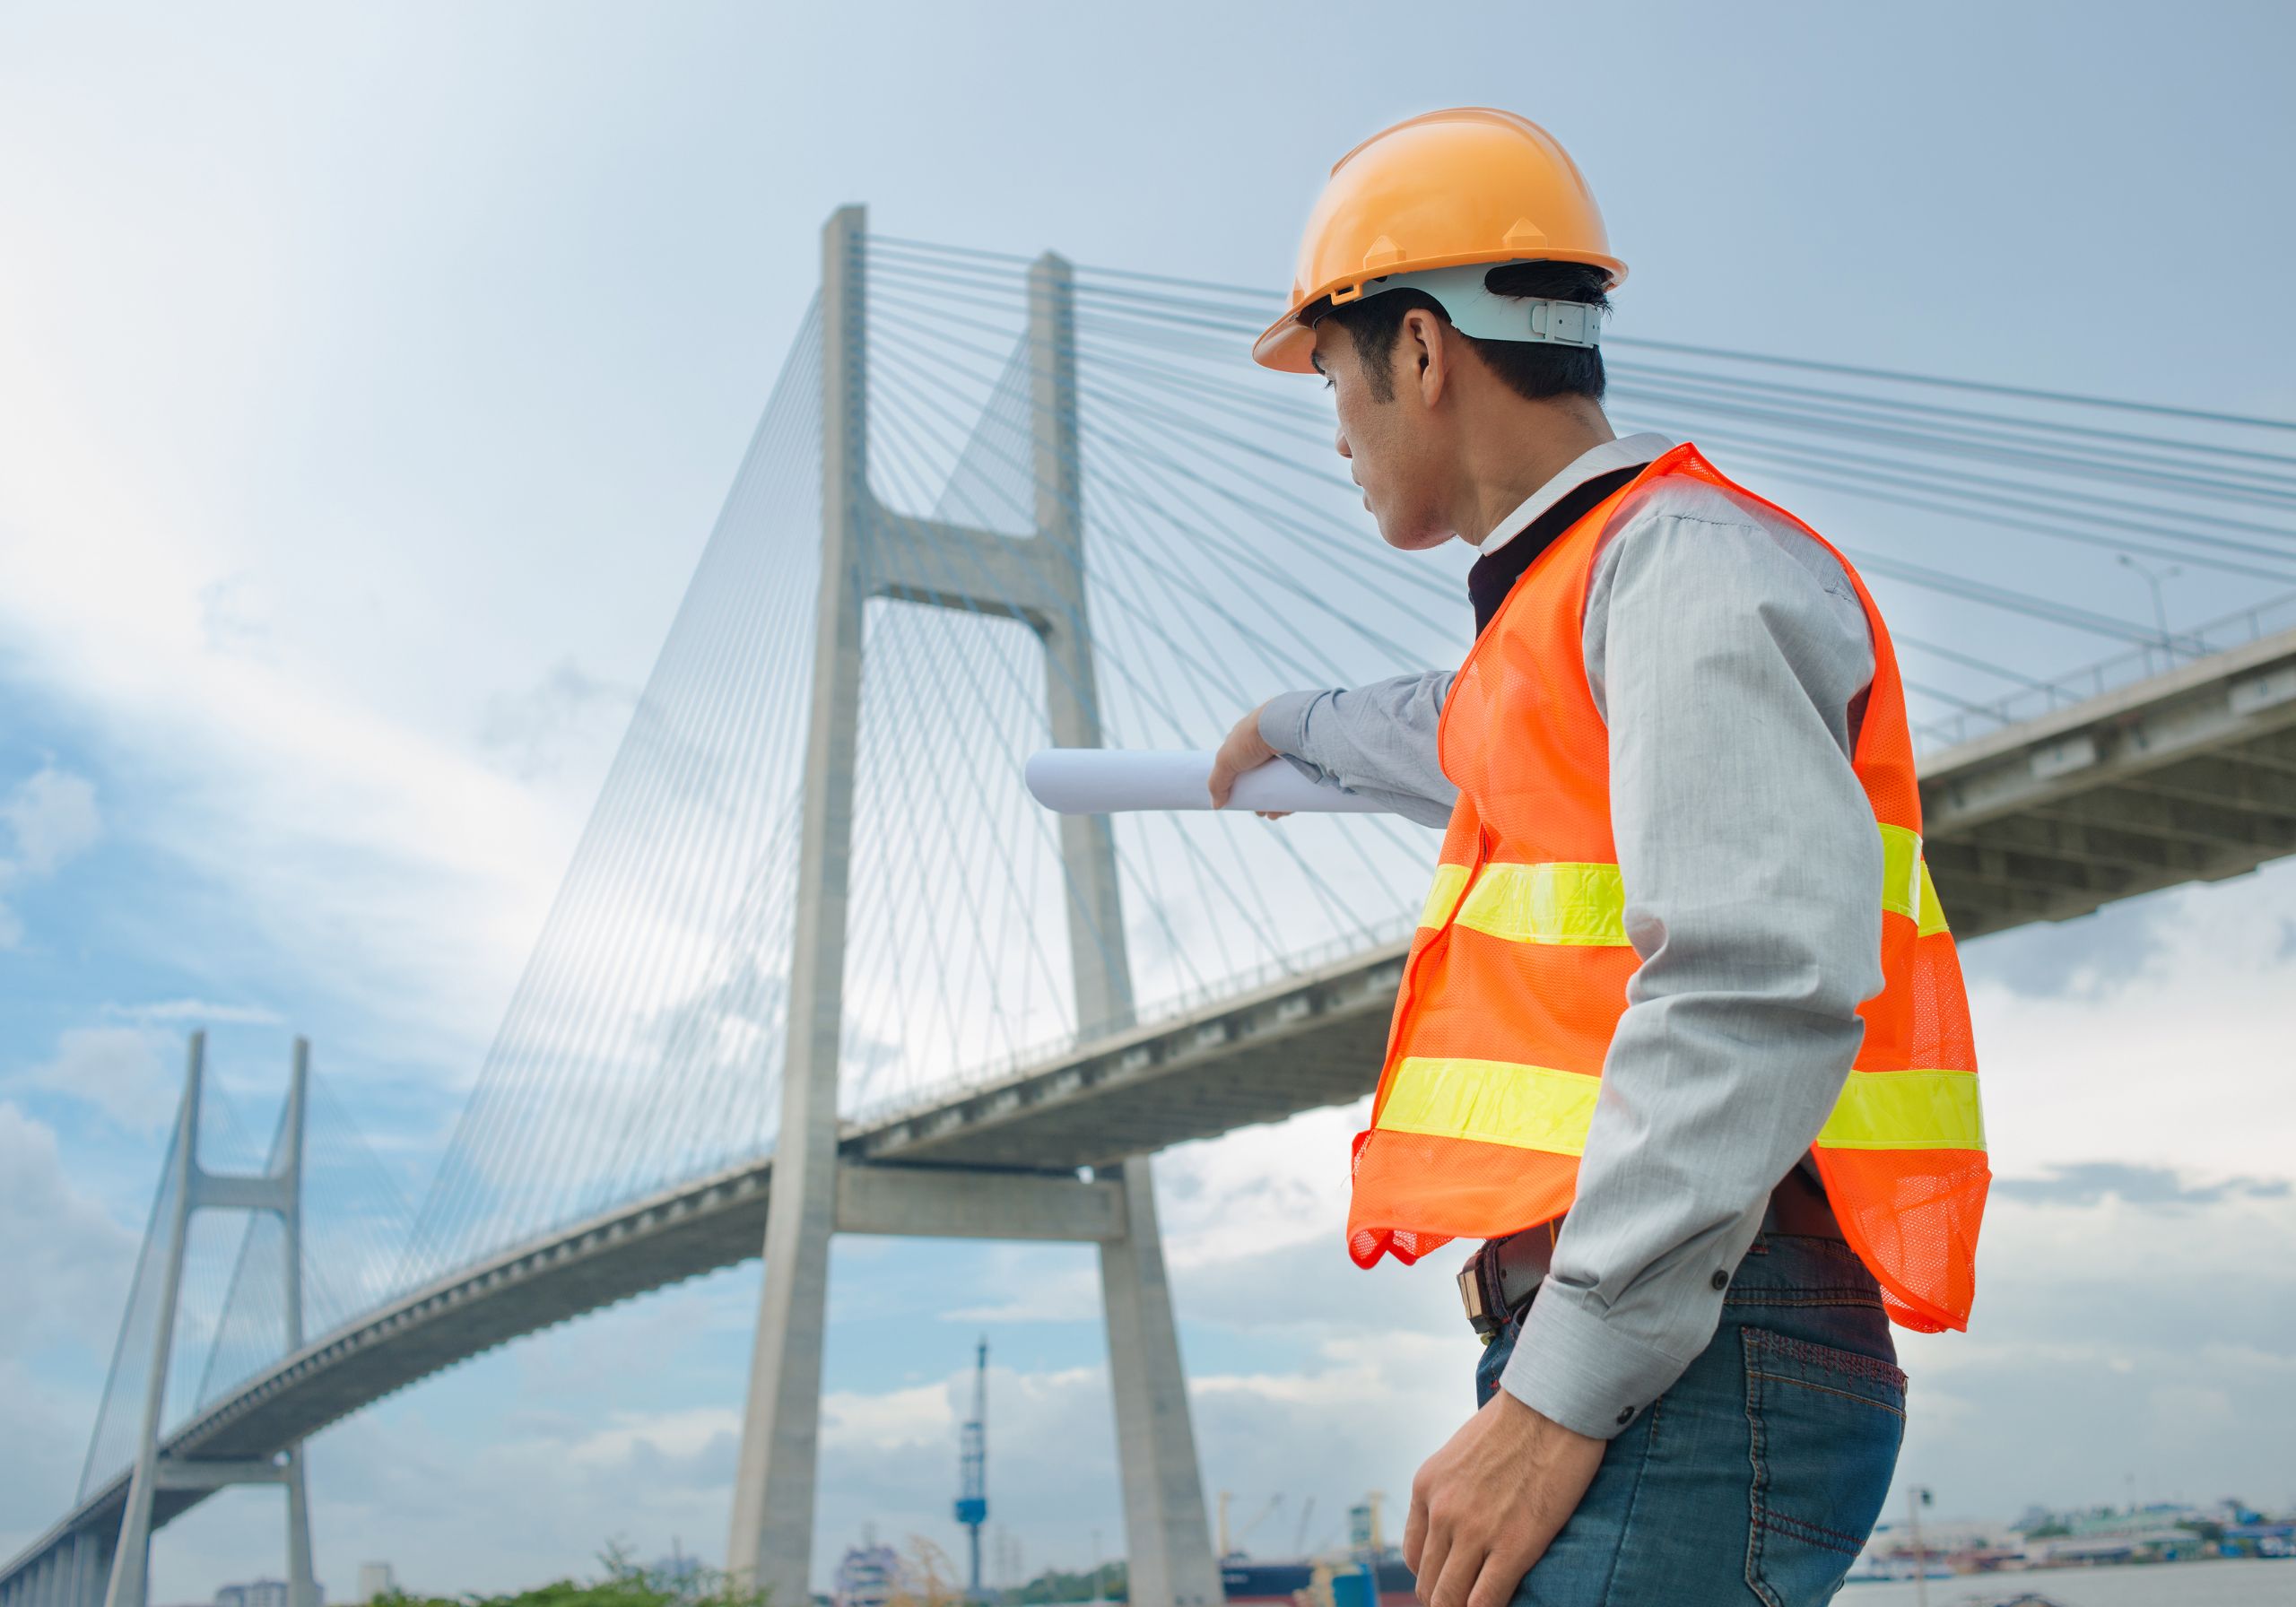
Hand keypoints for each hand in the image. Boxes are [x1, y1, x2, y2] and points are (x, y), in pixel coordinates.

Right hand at [1207, 704, 1290, 817]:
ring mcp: (1285, 751)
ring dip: (1278, 801)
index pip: (1243, 767)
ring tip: (1277, 814)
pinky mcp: (1301, 757)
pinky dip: (1293, 795)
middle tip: (1263, 813)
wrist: (1284, 726)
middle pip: (1263, 778)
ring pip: (1281, 782)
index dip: (1243, 787)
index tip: (1246, 802)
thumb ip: (1217, 783)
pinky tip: (1290, 808)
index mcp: (1247, 741)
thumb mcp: (1225, 761)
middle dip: (1262, 799)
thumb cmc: (1250, 739)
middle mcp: (1267, 745)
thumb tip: (1216, 805)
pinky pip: (1297, 781)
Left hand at [1404, 1390, 1604, 1606]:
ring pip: (1450, 1599)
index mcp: (1427, 1487)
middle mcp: (1442, 1512)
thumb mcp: (1463, 1451)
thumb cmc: (1518, 1421)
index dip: (1432, 1577)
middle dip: (1444, 1601)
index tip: (1451, 1582)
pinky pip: (1486, 1601)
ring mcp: (1475, 1532)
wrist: (1553, 1404)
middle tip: (1464, 1603)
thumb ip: (1455, 1486)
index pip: (1413, 1555)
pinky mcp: (1513, 1546)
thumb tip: (1465, 1513)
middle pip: (1430, 1583)